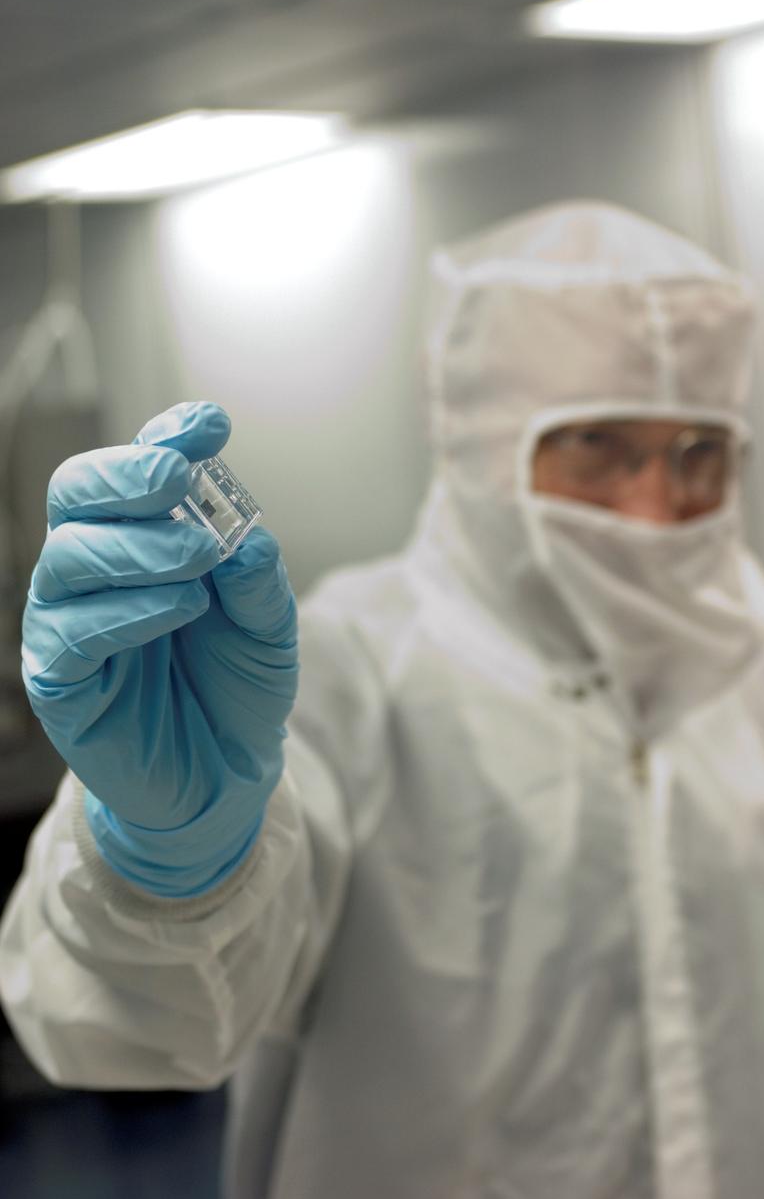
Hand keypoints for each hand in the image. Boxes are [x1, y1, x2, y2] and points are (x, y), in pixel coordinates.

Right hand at [22, 401, 297, 894]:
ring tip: (198, 560)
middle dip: (127, 475)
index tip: (209, 425)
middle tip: (180, 481)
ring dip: (137, 546)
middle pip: (75, 493)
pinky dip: (128, 610)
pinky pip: (72, 631)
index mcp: (140, 539)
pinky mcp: (60, 678)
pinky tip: (181, 608)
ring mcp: (69, 620)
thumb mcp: (268, 626)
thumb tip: (246, 536)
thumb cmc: (236, 687)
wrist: (226, 773)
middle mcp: (94, 568)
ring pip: (69, 555)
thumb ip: (257, 579)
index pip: (134, 471)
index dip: (164, 438)